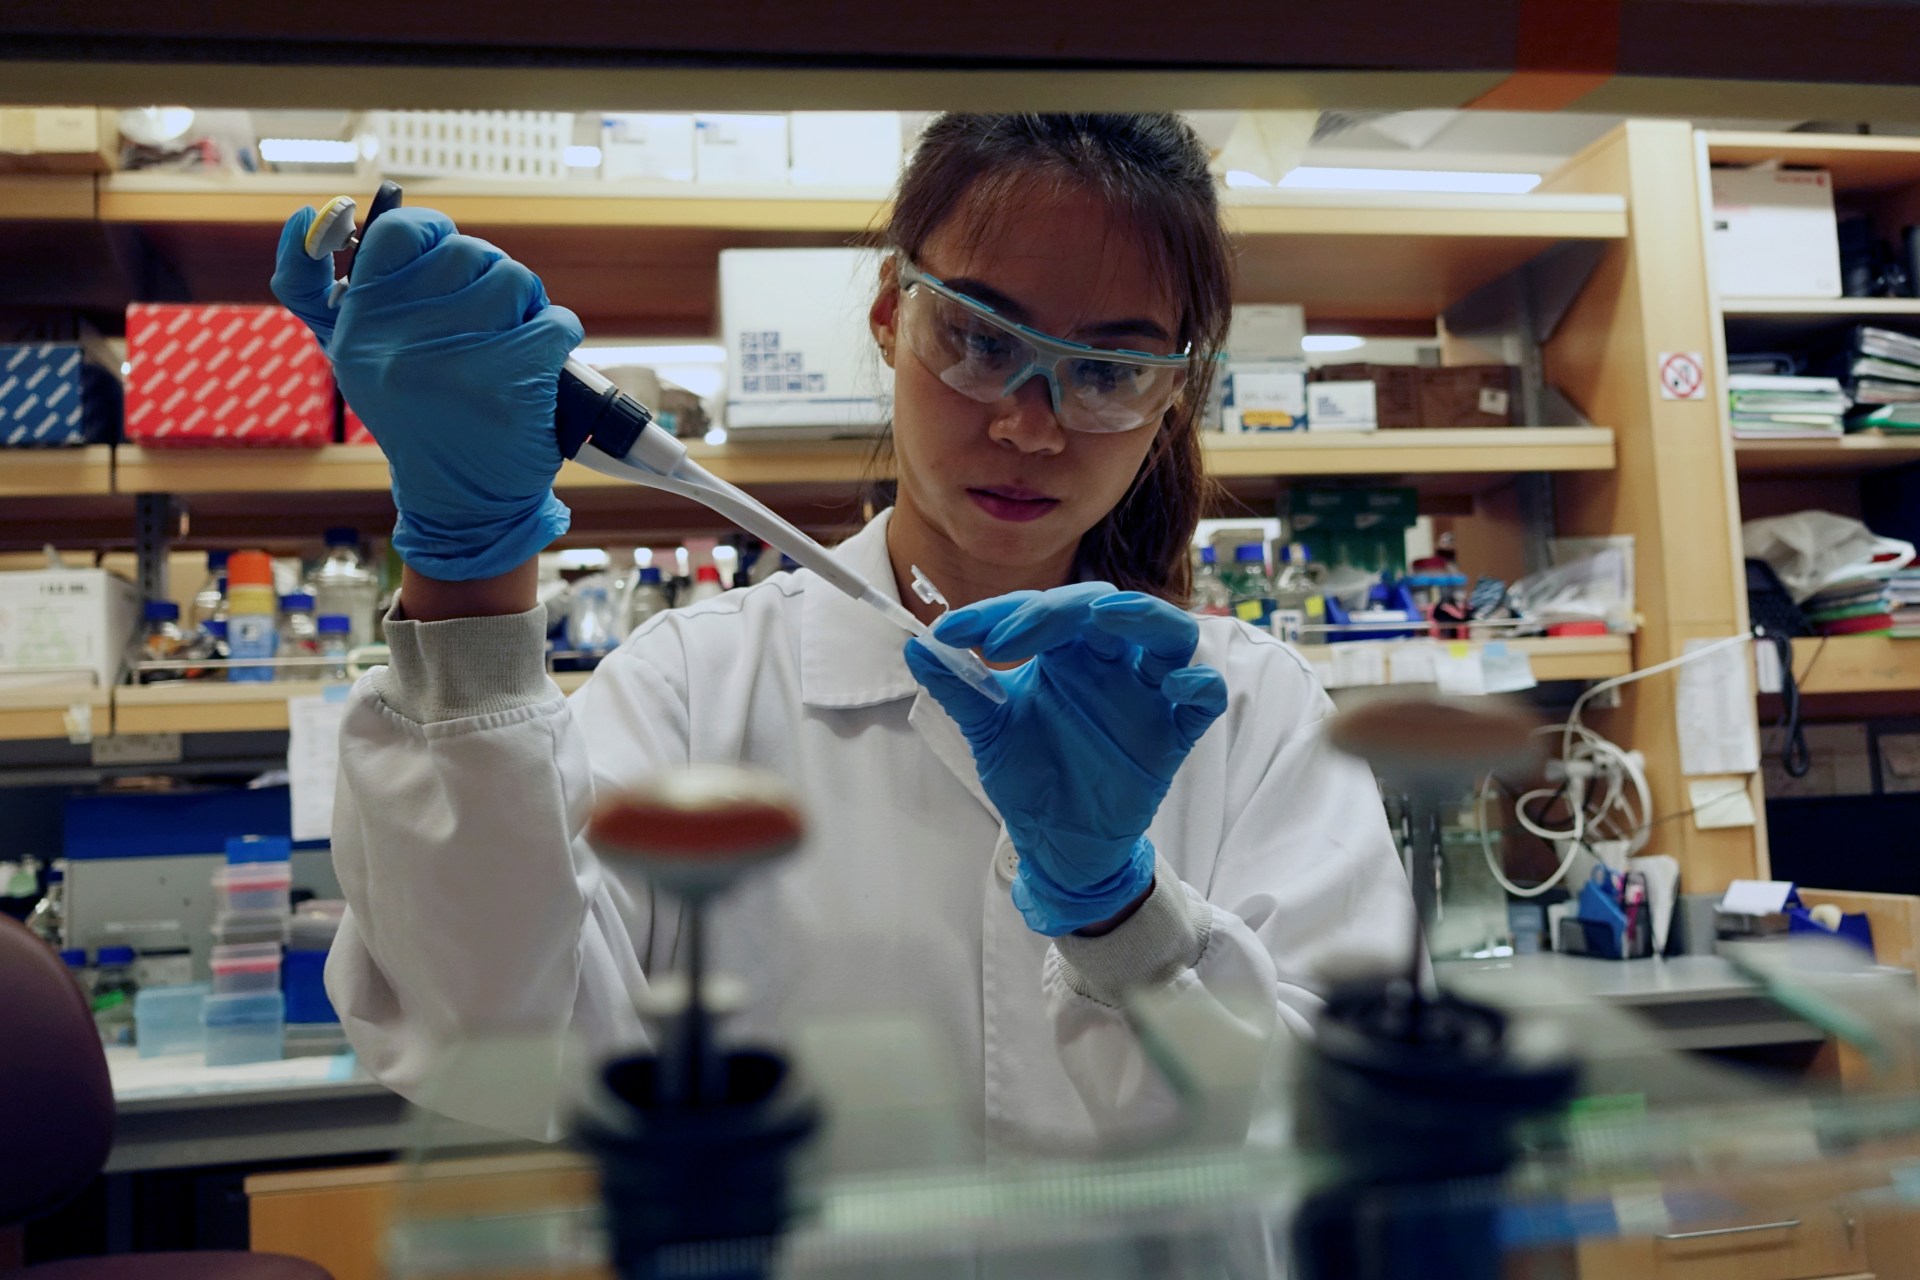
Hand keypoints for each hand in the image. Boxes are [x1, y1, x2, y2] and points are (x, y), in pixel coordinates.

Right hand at [271, 205, 581, 581]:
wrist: (461, 503)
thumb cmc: (416, 418)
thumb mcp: (354, 358)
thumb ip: (320, 290)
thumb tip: (312, 214)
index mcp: (360, 327)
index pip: (397, 233)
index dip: (434, 232)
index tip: (448, 258)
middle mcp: (399, 342)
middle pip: (469, 253)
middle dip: (490, 279)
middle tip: (487, 321)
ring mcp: (456, 361)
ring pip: (516, 281)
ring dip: (526, 307)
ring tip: (511, 344)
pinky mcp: (512, 379)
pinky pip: (555, 321)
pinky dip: (558, 336)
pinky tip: (540, 365)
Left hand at [904, 584, 1228, 936]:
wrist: (1056, 842)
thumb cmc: (1030, 775)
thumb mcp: (988, 730)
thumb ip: (958, 687)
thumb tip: (914, 644)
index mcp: (1066, 652)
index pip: (1043, 611)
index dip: (999, 612)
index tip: (953, 633)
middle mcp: (1110, 663)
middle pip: (1105, 608)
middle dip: (1060, 610)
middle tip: (1010, 635)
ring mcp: (1147, 695)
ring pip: (1169, 634)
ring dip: (1143, 617)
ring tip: (1106, 617)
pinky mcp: (1174, 734)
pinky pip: (1205, 698)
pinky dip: (1198, 684)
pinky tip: (1173, 685)